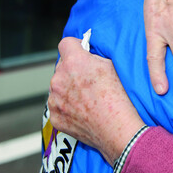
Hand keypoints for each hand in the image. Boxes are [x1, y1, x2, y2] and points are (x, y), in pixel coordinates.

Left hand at [48, 37, 144, 164]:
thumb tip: (86, 54)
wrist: (117, 129)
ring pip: (58, 87)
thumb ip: (92, 57)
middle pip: (62, 66)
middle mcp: (59, 79)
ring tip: (86, 99)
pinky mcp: (54, 116)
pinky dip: (67, 106)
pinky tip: (82, 111)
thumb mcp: (110, 66)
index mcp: (74, 62)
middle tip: (88, 81)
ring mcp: (55, 99)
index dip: (75, 46)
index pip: (65, 43)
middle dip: (72, 70)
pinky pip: (57, 105)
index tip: (81, 52)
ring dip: (68, 89)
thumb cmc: (118, 97)